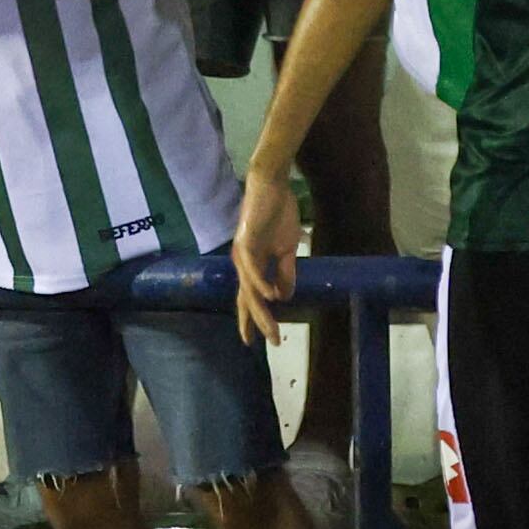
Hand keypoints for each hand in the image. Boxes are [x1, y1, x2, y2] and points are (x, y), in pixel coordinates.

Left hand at [230, 161, 305, 345]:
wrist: (272, 186)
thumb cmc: (278, 215)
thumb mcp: (286, 250)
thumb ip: (285, 273)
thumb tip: (284, 298)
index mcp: (251, 266)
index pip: (250, 298)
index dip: (254, 319)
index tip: (261, 341)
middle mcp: (242, 264)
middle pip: (248, 299)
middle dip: (259, 323)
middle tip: (272, 342)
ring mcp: (242, 253)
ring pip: (249, 289)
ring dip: (260, 310)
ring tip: (272, 328)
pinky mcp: (246, 241)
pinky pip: (252, 268)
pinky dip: (261, 283)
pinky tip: (271, 297)